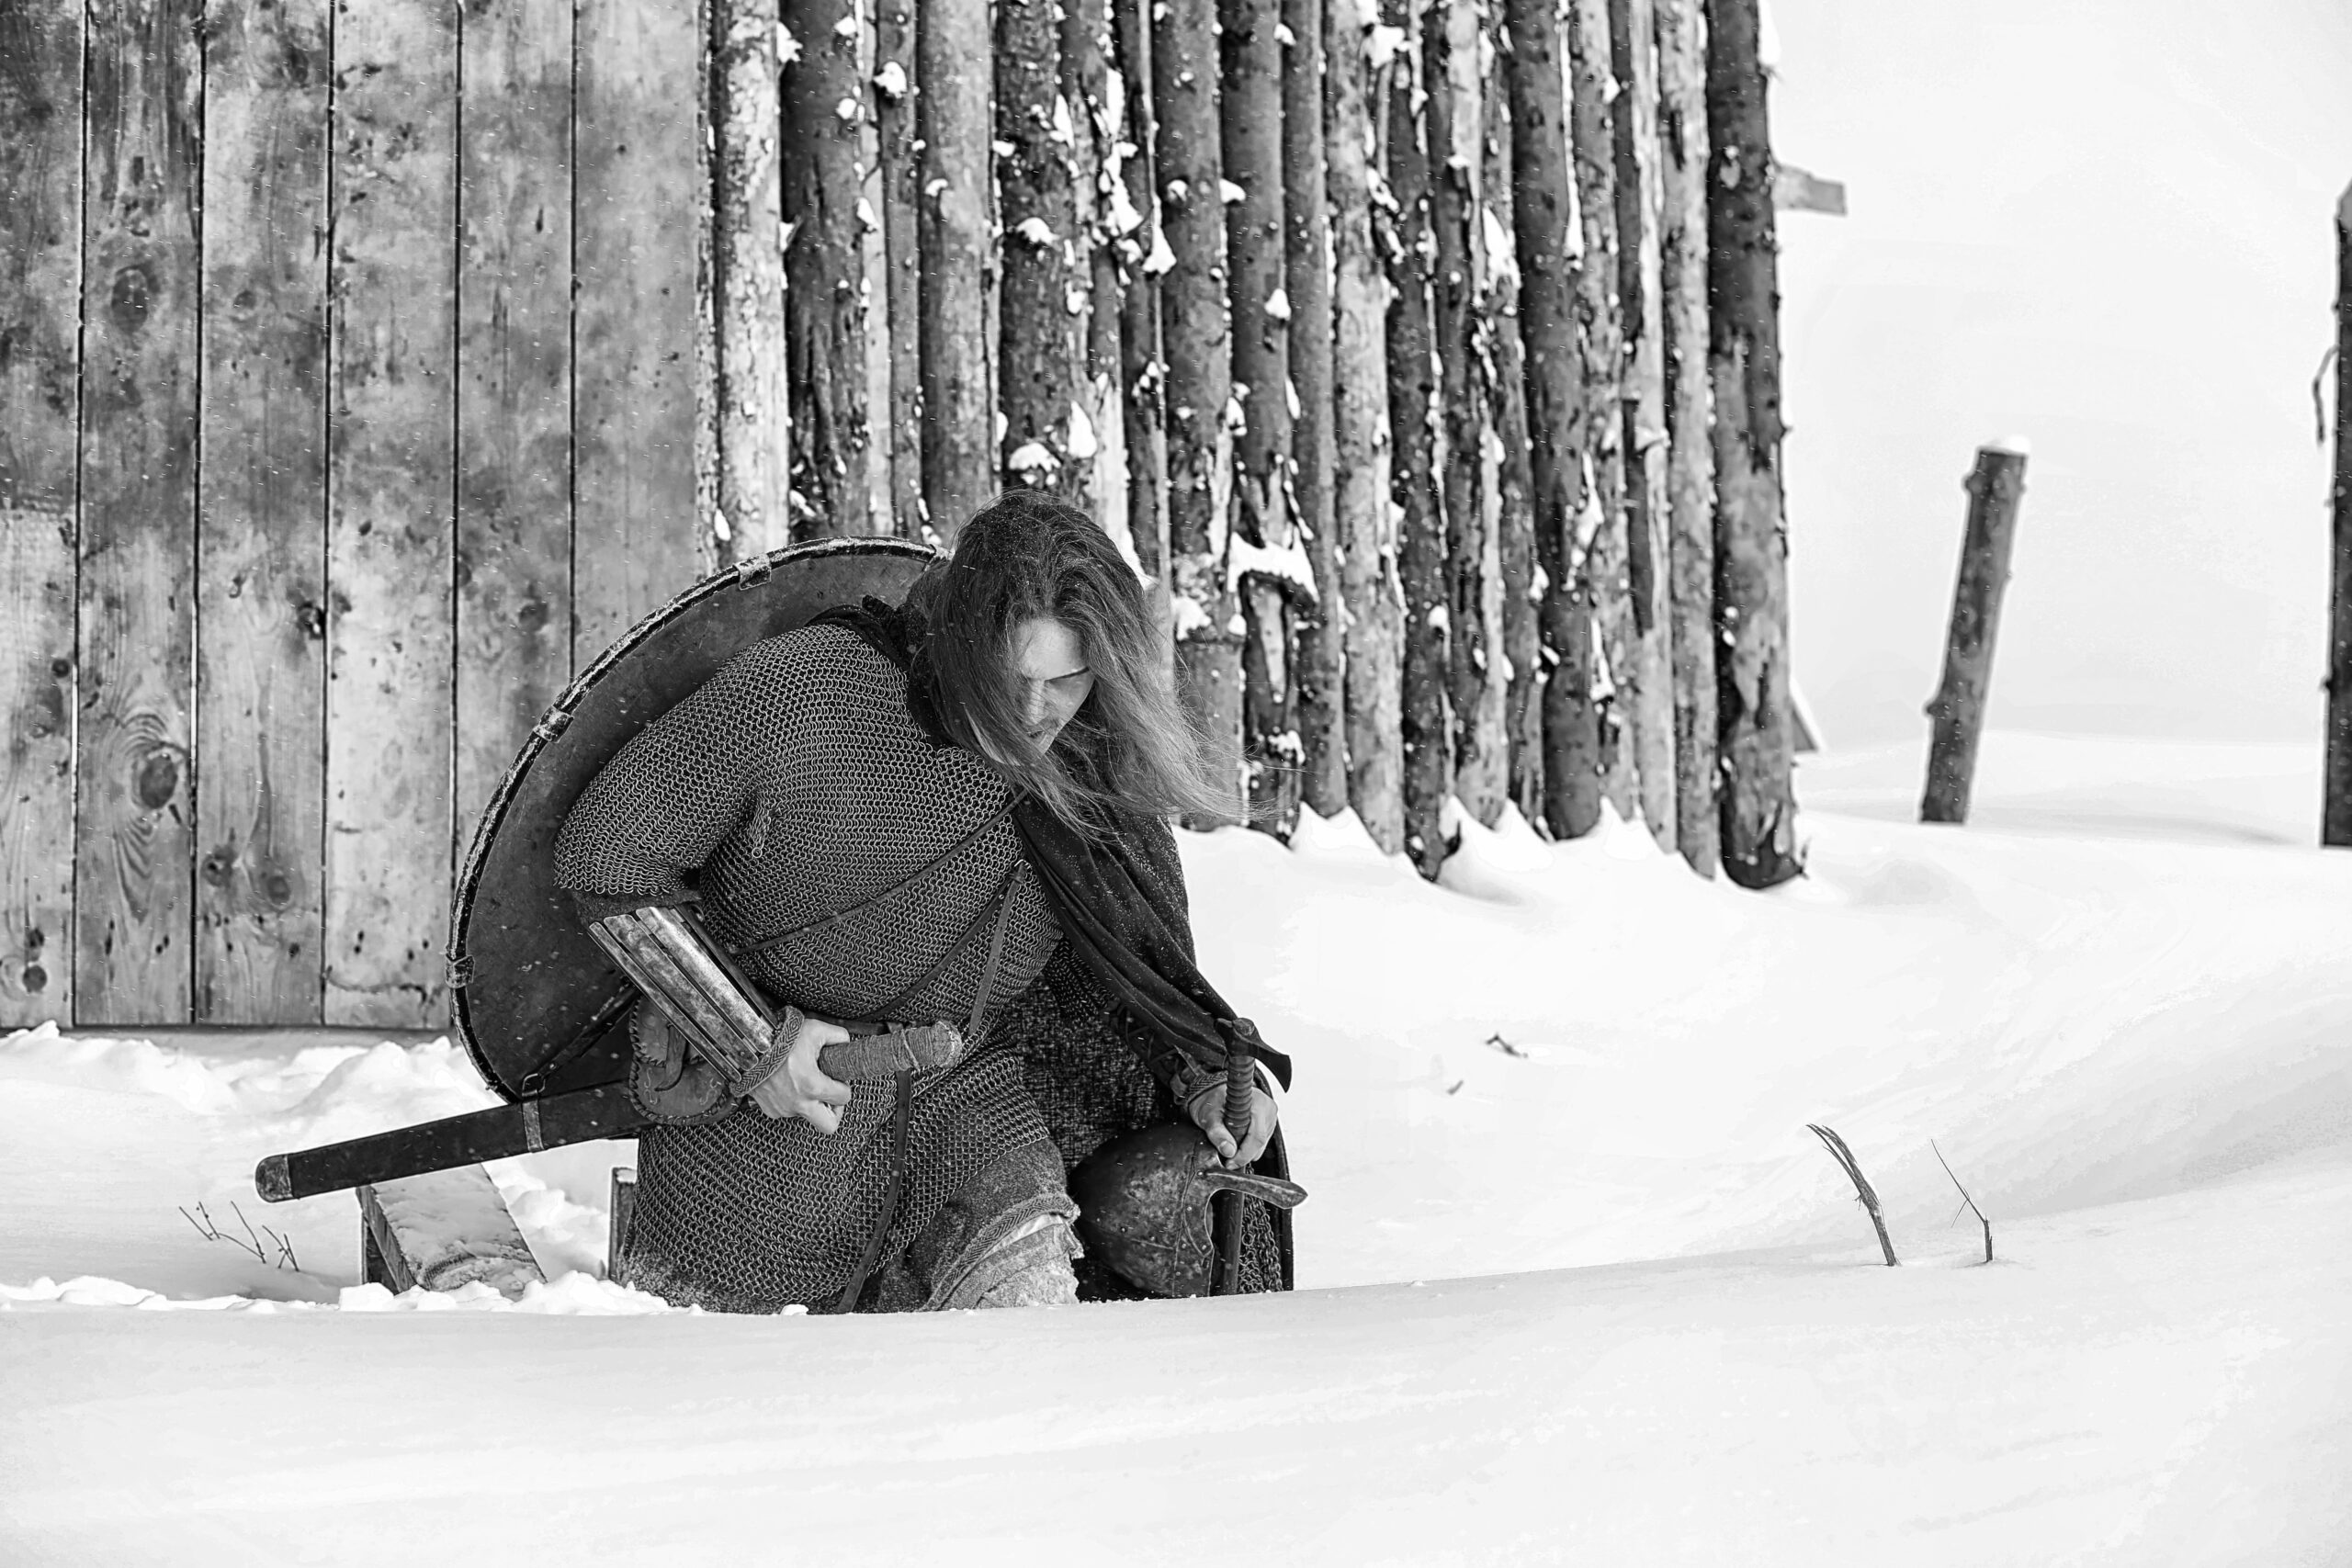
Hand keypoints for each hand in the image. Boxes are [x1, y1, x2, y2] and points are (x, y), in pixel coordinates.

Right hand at [746, 1016, 853, 1133]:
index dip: (844, 1087)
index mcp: (813, 1086)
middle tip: (831, 1096)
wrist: (747, 1045)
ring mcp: (783, 1108)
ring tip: (805, 1081)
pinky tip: (790, 1084)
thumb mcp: (815, 1030)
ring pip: (807, 1115)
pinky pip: (788, 1111)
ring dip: (810, 1103)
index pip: (844, 1098)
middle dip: (834, 1111)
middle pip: (828, 1125)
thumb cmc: (778, 1039)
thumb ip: (838, 1036)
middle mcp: (798, 1103)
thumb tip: (844, 1043)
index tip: (838, 1080)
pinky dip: (792, 1101)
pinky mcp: (770, 1109)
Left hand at [1185, 1080, 1278, 1167]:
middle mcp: (1267, 1108)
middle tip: (1228, 1159)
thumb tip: (1228, 1151)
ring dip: (1246, 1150)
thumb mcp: (1209, 1116)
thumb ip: (1218, 1133)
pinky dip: (1249, 1145)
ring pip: (1262, 1144)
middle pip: (1261, 1142)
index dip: (1244, 1153)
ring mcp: (1270, 1115)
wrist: (1213, 1092)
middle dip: (1244, 1154)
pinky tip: (1238, 1137)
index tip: (1230, 1162)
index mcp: (1257, 1103)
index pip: (1256, 1136)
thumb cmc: (1212, 1100)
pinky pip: (1262, 1141)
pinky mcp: (1268, 1122)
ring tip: (1230, 1143)